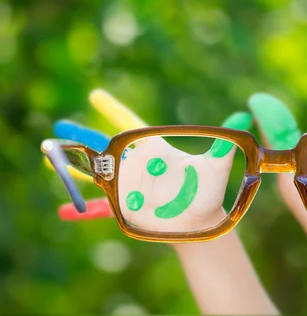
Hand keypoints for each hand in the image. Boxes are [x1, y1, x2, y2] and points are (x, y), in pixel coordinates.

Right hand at [51, 89, 276, 314]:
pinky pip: (101, 207)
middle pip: (106, 147)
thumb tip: (243, 117)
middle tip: (61, 128)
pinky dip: (82, 210)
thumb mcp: (215, 167)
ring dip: (73, 168)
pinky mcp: (126, 207)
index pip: (131, 124)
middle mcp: (139, 165)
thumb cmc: (208, 192)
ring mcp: (130, 186)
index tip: (96, 94)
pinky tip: (63, 211)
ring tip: (51, 160)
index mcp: (156, 150)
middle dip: (83, 137)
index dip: (113, 109)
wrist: (200, 223)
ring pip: (98, 173)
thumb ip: (223, 143)